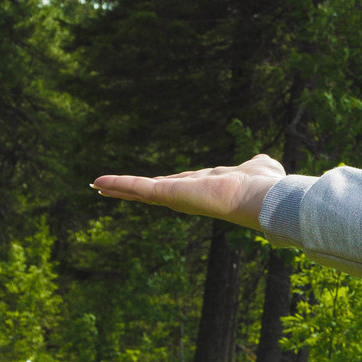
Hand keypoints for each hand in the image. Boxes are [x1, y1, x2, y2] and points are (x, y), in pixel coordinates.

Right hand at [92, 154, 284, 228]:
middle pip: (154, 191)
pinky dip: (117, 182)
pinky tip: (98, 181)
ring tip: (97, 185)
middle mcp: (189, 195)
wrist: (261, 198)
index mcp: (206, 189)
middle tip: (112, 189)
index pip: (180, 186)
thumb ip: (255, 165)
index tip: (154, 185)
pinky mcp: (167, 193)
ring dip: (118, 187)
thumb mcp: (258, 168)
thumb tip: (260, 162)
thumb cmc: (265, 185)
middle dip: (133, 190)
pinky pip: (137, 187)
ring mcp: (176, 196)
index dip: (165, 184)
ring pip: (141, 190)